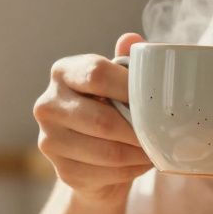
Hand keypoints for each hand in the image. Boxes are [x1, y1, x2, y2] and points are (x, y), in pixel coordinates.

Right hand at [31, 33, 154, 205]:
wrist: (92, 157)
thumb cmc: (110, 109)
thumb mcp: (118, 82)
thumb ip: (126, 62)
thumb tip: (131, 39)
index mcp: (62, 72)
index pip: (97, 73)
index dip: (130, 87)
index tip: (156, 97)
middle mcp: (48, 105)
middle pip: (102, 120)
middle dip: (139, 130)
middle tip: (165, 133)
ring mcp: (50, 141)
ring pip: (108, 151)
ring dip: (139, 154)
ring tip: (157, 149)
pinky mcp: (62, 172)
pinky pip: (106, 174)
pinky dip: (131, 170)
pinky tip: (140, 163)